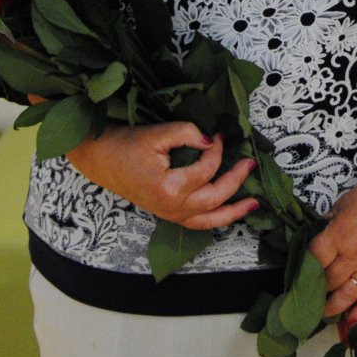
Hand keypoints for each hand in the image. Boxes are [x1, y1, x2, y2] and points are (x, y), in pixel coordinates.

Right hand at [65, 120, 259, 228]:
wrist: (101, 159)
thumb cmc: (125, 146)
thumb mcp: (157, 132)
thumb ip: (188, 133)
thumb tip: (211, 141)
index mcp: (168, 188)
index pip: (206, 169)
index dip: (217, 150)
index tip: (220, 135)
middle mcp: (171, 207)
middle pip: (214, 198)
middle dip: (237, 180)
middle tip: (250, 163)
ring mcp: (169, 214)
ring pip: (209, 219)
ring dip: (233, 212)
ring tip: (254, 204)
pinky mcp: (167, 213)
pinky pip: (197, 223)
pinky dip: (216, 219)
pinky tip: (229, 212)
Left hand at [308, 164, 356, 327]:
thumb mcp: (342, 204)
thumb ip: (329, 226)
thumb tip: (318, 243)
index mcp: (340, 234)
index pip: (313, 261)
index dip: (303, 271)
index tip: (297, 278)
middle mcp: (355, 254)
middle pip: (328, 282)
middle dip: (316, 291)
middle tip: (307, 297)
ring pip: (347, 295)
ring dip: (333, 308)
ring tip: (322, 314)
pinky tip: (351, 321)